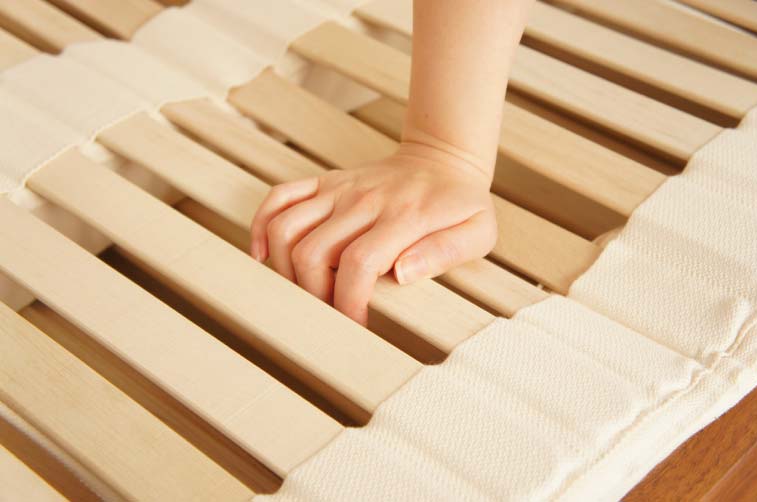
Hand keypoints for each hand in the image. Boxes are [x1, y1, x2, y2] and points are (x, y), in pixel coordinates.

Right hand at [249, 143, 497, 324]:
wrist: (444, 160)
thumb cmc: (462, 204)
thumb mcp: (478, 231)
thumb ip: (445, 252)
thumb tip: (402, 273)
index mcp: (404, 216)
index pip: (360, 265)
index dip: (349, 303)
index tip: (354, 327)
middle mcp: (364, 201)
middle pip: (313, 254)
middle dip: (314, 296)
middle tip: (329, 315)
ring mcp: (340, 189)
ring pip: (286, 229)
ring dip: (284, 270)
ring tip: (303, 293)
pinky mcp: (324, 183)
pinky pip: (279, 198)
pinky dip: (261, 227)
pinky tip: (264, 256)